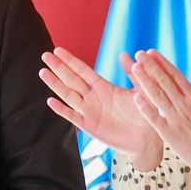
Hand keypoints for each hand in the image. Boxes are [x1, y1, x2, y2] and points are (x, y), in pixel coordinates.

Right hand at [40, 47, 161, 168]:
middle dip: (58, 68)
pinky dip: (61, 109)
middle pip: (71, 80)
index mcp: (103, 88)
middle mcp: (93, 98)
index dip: (70, 61)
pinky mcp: (89, 126)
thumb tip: (124, 53)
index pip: (83, 71)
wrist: (148, 139)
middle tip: (45, 55)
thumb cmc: (145, 113)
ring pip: (68, 95)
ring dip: (55, 84)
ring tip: (43, 72)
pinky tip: (51, 101)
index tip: (58, 50)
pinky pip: (72, 116)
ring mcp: (89, 112)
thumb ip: (132, 73)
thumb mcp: (141, 90)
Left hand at [126, 51, 190, 167]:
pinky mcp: (168, 132)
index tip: (152, 53)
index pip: (175, 75)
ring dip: (145, 81)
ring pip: (157, 95)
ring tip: (135, 67)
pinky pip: (154, 118)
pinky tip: (135, 96)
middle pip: (164, 82)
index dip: (162, 63)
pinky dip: (145, 107)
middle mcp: (184, 105)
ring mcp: (175, 118)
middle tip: (139, 54)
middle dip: (151, 66)